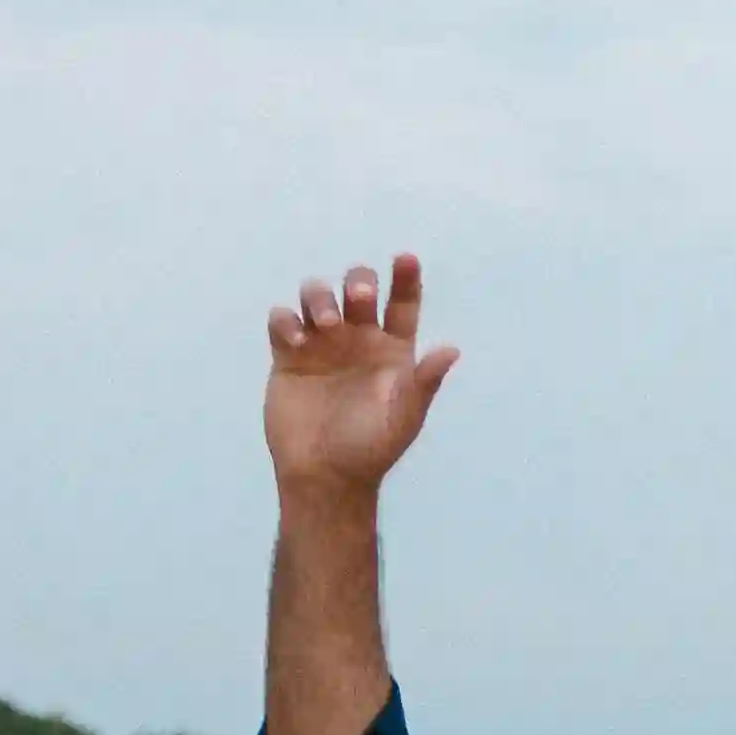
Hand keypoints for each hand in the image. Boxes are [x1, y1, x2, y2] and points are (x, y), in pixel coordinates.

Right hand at [265, 253, 459, 499]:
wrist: (325, 475)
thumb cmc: (370, 448)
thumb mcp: (405, 416)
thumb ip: (425, 381)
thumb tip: (452, 350)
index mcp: (391, 350)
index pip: (402, 305)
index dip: (406, 279)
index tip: (406, 258)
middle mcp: (357, 340)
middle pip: (358, 289)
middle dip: (358, 283)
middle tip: (359, 302)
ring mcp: (322, 345)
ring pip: (317, 295)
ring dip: (320, 297)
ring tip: (326, 324)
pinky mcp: (288, 356)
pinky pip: (283, 321)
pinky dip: (286, 320)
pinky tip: (296, 339)